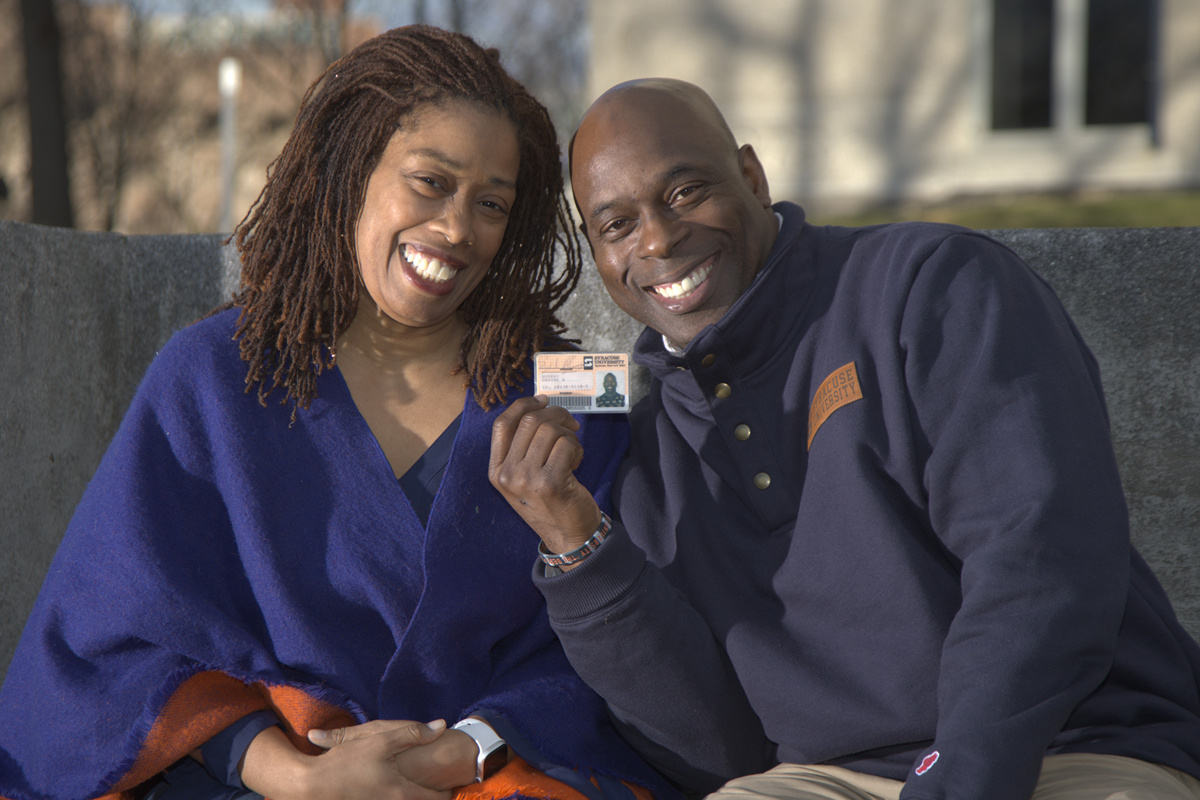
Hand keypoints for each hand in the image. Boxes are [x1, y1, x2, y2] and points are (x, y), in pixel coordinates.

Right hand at [240, 720, 451, 799]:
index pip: (438, 799)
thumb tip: (442, 725)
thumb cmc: (346, 763)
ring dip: (414, 795)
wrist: (311, 785)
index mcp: (402, 792)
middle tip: (441, 782)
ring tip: (419, 782)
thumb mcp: (381, 741)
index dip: (448, 790)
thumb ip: (412, 733)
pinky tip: (392, 782)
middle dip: (433, 793)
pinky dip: (398, 796)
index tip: (453, 779)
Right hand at [489, 395, 603, 554]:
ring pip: (550, 430)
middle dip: (556, 414)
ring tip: (572, 449)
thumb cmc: (550, 503)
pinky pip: (566, 445)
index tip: (543, 400)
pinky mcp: (550, 483)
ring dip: (568, 434)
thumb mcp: (525, 477)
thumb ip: (523, 447)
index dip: (524, 405)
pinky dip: (577, 448)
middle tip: (571, 423)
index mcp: (496, 471)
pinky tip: (576, 463)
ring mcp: (527, 479)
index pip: (502, 424)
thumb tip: (539, 405)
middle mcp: (507, 475)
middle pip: (530, 422)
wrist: (568, 537)